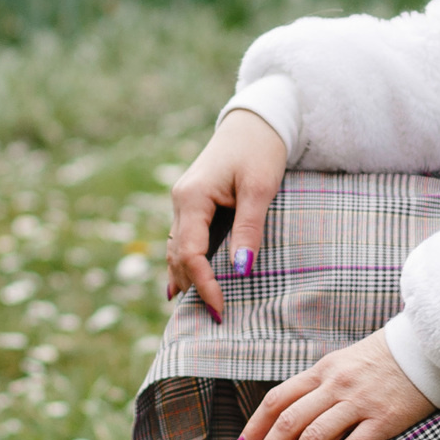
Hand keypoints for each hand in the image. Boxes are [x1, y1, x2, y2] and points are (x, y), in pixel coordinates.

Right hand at [166, 113, 289, 320]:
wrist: (256, 121)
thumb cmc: (261, 150)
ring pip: (177, 250)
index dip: (204, 285)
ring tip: (199, 310)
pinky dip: (187, 263)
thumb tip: (240, 269)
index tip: (221, 310)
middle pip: (178, 256)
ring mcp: (184, 202)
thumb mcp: (260, 188)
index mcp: (192, 198)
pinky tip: (185, 285)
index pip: (190, 254)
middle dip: (193, 288)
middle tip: (214, 319)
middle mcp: (181, 201)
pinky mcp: (193, 203)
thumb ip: (248, 228)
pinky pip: (184, 240)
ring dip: (187, 278)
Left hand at [236, 331, 434, 439]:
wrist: (427, 347)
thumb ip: (319, 388)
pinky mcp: (383, 419)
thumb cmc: (383, 361)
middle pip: (287, 423)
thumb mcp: (344, 364)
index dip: (254, 428)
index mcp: (321, 371)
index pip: (277, 401)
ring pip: (313, 439)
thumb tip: (290, 422)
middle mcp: (334, 385)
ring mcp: (358, 402)